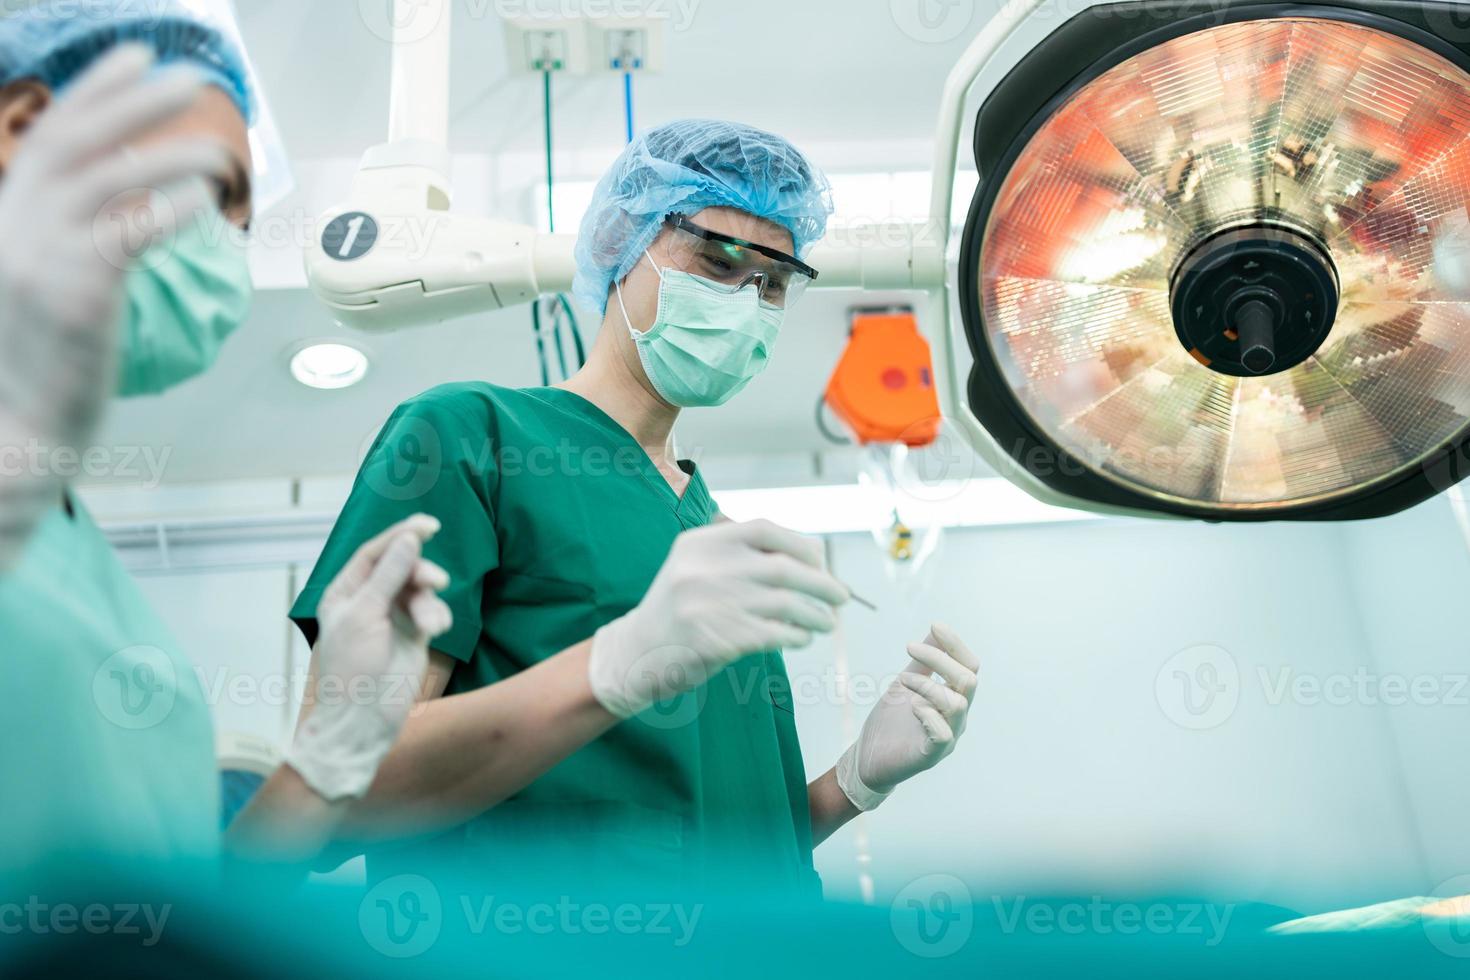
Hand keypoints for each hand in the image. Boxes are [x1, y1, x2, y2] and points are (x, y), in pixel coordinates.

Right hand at [0, 46, 227, 570]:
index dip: (93, 91)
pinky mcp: (72, 295)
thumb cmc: (38, 364)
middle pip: (73, 142)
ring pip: (104, 181)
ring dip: (163, 154)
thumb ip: (67, 232)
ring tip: (215, 149)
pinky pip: (126, 234)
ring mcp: (37, 258)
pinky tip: (202, 202)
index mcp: (7, 220)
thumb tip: (123, 192)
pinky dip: (166, 210)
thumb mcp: (42, 282)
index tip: (134, 56)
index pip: (50, 136)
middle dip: (130, 101)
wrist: (12, 432)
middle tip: (186, 76)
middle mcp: (13, 227)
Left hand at [285, 515, 453, 800]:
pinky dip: (436, 616)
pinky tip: (436, 631)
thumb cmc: (352, 667)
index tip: (428, 525)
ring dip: (429, 602)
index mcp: (346, 591)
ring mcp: (393, 616)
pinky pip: (431, 611)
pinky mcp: (414, 634)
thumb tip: (409, 539)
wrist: (364, 718)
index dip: (400, 535)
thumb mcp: (366, 614)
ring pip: (420, 590)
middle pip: (401, 567)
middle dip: (420, 572)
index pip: (374, 553)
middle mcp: (369, 599)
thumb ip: (389, 574)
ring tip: (432, 624)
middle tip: (436, 581)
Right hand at [588, 518, 849, 717]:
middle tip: (841, 597)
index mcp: (701, 542)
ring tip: (826, 622)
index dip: (801, 545)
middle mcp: (704, 568)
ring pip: (784, 604)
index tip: (819, 563)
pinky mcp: (717, 639)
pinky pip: (774, 633)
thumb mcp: (695, 565)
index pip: (765, 530)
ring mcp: (709, 604)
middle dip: (821, 584)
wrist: (637, 653)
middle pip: (783, 569)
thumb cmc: (678, 609)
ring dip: (815, 614)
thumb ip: (739, 553)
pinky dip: (796, 635)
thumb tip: (809, 554)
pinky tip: (801, 639)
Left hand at [836, 623, 978, 810]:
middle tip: (909, 649)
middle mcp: (957, 717)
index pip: (970, 666)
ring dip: (928, 685)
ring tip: (903, 681)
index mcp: (953, 697)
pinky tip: (912, 707)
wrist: (868, 757)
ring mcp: (948, 737)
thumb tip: (937, 627)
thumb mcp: (907, 683)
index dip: (955, 644)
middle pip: (969, 680)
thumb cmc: (892, 720)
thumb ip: (923, 661)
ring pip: (957, 704)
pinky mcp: (931, 755)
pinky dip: (928, 714)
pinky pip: (943, 733)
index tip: (935, 625)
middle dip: (941, 659)